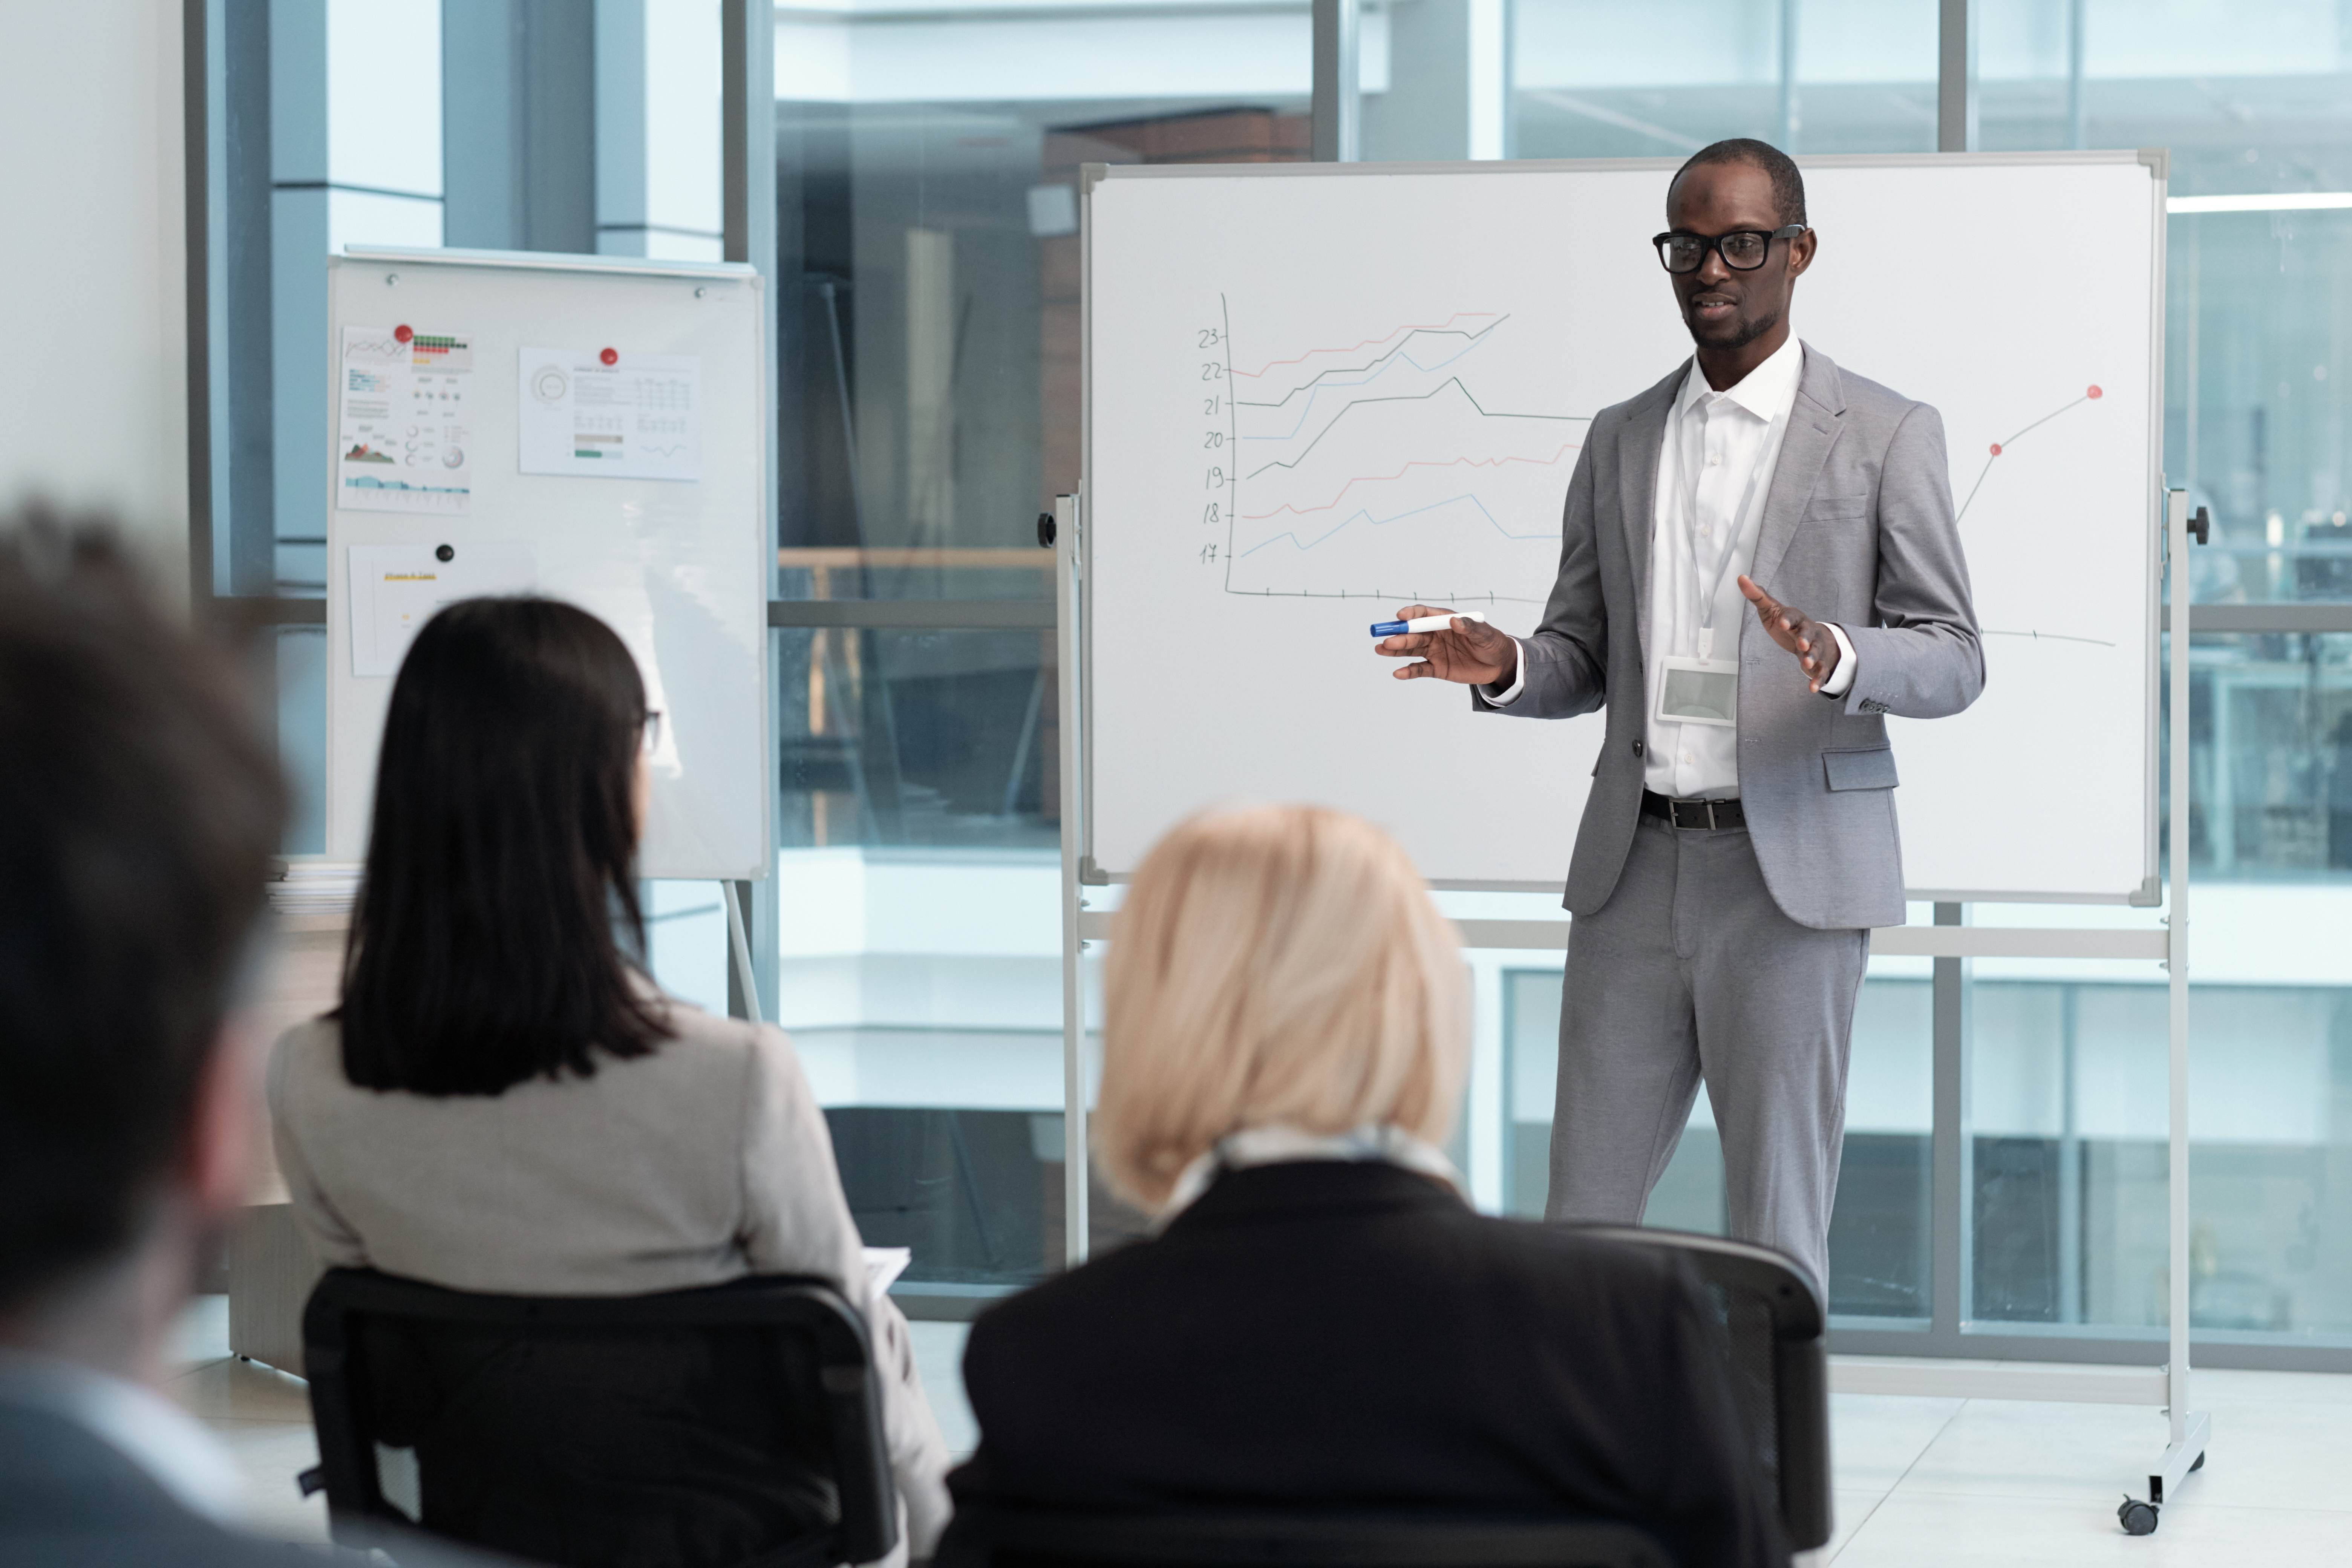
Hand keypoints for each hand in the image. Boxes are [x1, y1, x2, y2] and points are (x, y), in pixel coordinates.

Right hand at [1374, 605, 1516, 685]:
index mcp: (1445, 620)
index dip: (1411, 614)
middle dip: (1400, 636)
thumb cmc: (1492, 643)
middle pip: (1413, 633)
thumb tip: (1455, 621)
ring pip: (1411, 649)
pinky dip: (1408, 671)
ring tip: (1380, 650)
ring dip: (1396, 650)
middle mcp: (1435, 634)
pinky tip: (1398, 673)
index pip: (1424, 614)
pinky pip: (1419, 669)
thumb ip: (1470, 627)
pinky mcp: (1437, 668)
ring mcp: (1434, 651)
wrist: (1499, 665)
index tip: (1400, 617)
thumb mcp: (1485, 634)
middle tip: (1387, 640)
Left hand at [1738, 575, 1840, 691]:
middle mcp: (1808, 631)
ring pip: (1816, 652)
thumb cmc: (1788, 624)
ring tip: (1807, 664)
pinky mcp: (1819, 664)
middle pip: (1809, 632)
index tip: (1783, 623)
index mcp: (1796, 618)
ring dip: (1812, 658)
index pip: (1793, 615)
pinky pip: (1820, 672)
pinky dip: (1817, 680)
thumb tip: (1741, 578)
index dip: (1789, 619)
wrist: (1813, 638)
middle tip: (1801, 644)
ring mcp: (1815, 647)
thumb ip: (1758, 596)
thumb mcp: (1772, 610)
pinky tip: (1812, 689)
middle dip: (1806, 638)